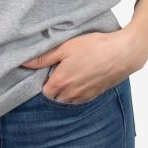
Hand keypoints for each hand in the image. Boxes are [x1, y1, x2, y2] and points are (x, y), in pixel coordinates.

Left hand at [20, 30, 141, 102]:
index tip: (49, 71)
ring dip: (66, 92)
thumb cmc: (94, 47)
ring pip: (68, 100)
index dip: (44, 81)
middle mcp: (71, 94)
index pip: (44, 92)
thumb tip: (25, 63)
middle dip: (54, 89)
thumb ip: (44, 57)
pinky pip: (81, 99)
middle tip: (59, 72)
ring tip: (72, 75)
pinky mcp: (96, 95)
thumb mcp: (66, 47)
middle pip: (55, 98)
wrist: (122, 53)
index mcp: (60, 82)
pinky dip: (79, 92)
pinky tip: (83, 78)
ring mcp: (84, 96)